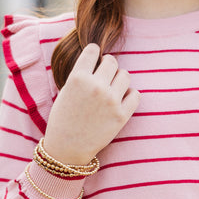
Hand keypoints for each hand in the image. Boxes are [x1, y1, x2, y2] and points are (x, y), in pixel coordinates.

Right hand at [43, 44, 139, 165]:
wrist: (67, 148)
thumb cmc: (63, 119)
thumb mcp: (65, 91)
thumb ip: (81, 75)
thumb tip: (99, 61)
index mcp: (78, 78)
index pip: (93, 50)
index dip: (94, 53)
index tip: (95, 59)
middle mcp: (96, 86)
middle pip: (112, 62)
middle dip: (108, 66)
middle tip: (104, 76)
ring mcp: (111, 101)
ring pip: (125, 75)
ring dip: (119, 79)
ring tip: (112, 88)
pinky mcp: (122, 115)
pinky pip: (135, 95)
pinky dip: (130, 94)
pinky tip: (121, 99)